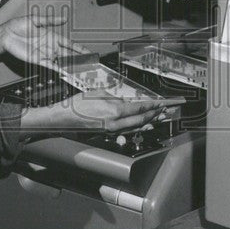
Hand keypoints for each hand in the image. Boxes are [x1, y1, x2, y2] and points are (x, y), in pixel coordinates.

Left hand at [0, 13, 88, 69]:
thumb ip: (50, 21)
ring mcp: (44, 54)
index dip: (79, 49)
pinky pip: (50, 66)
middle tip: (89, 65)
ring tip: (80, 71)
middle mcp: (50, 46)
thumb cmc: (19, 26)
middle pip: (67, 55)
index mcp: (52, 37)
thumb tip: (64, 19)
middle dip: (78, 60)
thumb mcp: (36, 20)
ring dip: (70, 66)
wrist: (6, 35)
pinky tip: (65, 72)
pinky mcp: (37, 60)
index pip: (69, 45)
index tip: (88, 52)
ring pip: (61, 62)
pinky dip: (58, 69)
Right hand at [25, 90, 183, 134]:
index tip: (162, 103)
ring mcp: (112, 130)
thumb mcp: (98, 94)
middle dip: (155, 115)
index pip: (139, 108)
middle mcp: (115, 122)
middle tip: (166, 111)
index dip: (153, 105)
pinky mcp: (108, 133)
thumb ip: (114, 98)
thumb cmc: (77, 104)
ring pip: (136, 127)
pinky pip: (127, 131)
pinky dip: (138, 128)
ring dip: (149, 122)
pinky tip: (144, 126)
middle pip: (141, 119)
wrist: (64, 119)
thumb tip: (126, 102)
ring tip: (160, 119)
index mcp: (114, 110)